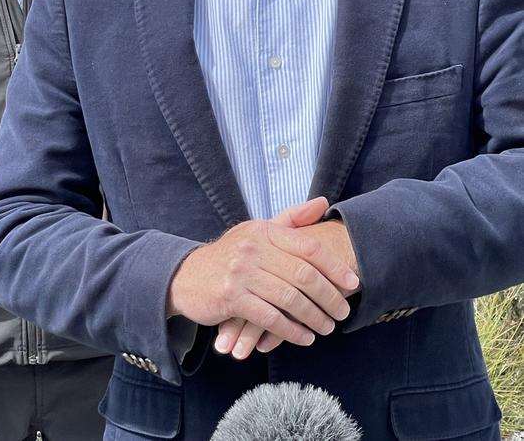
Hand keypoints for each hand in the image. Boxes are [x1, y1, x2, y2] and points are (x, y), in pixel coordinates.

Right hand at [167, 197, 358, 353]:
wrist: (186, 277)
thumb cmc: (231, 256)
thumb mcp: (258, 232)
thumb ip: (291, 219)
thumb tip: (323, 202)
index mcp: (264, 230)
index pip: (308, 245)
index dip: (334, 265)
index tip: (352, 283)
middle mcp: (253, 248)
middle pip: (303, 274)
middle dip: (329, 297)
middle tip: (343, 312)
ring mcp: (241, 273)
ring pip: (289, 298)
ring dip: (313, 317)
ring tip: (327, 327)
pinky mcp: (231, 297)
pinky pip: (270, 318)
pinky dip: (291, 331)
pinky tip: (303, 337)